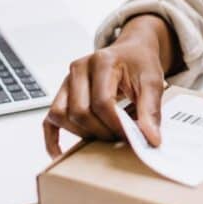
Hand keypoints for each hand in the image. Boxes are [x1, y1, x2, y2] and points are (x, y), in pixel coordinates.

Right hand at [42, 15, 173, 157]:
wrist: (132, 50)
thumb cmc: (140, 63)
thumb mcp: (152, 81)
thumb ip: (151, 110)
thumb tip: (151, 138)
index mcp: (102, 61)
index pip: (102, 102)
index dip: (116, 125)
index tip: (131, 137)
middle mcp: (79, 68)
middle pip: (79, 111)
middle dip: (101, 132)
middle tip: (120, 138)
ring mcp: (67, 80)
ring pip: (61, 115)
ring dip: (82, 133)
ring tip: (103, 137)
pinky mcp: (63, 93)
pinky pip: (50, 118)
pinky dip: (53, 138)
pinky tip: (61, 153)